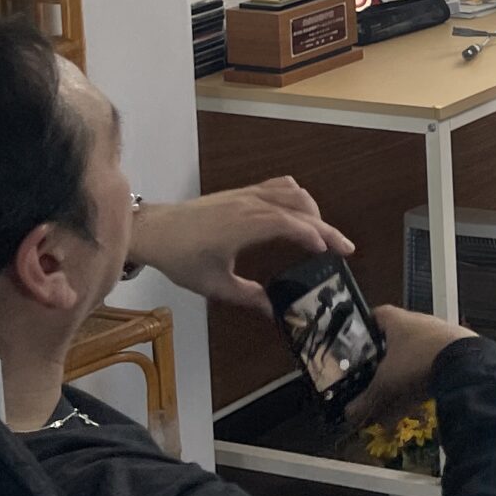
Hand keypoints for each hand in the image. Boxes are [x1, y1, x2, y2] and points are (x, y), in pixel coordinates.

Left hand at [128, 178, 352, 310]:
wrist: (153, 230)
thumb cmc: (181, 258)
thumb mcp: (213, 284)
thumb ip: (247, 296)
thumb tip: (272, 311)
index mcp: (247, 226)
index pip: (293, 224)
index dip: (317, 236)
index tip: (332, 252)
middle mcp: (252, 204)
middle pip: (301, 207)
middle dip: (326, 226)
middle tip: (342, 247)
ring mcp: (247, 194)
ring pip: (293, 192)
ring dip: (313, 209)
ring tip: (321, 232)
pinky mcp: (241, 192)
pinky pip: (278, 185)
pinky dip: (296, 196)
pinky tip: (297, 211)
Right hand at [345, 305, 477, 427]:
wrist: (465, 364)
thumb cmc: (416, 362)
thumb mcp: (384, 384)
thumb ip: (365, 400)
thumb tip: (350, 414)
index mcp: (398, 320)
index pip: (376, 316)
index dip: (364, 329)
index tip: (355, 345)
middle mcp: (420, 323)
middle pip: (396, 340)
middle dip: (384, 363)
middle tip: (373, 381)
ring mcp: (441, 336)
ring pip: (415, 356)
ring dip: (404, 377)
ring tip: (392, 400)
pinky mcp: (457, 351)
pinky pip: (433, 367)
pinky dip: (422, 384)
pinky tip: (415, 404)